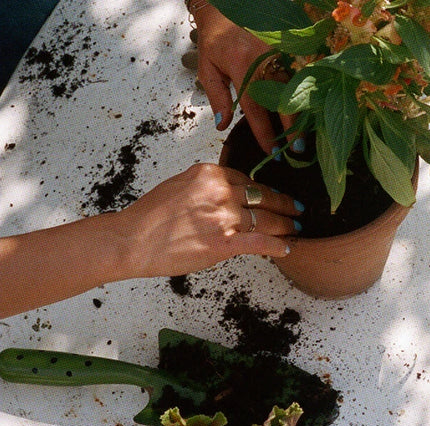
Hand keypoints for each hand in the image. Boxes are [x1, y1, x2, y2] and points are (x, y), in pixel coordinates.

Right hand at [114, 163, 298, 278]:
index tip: (274, 195)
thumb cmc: (150, 217)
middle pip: (263, 197)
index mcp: (209, 174)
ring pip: (267, 220)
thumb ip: (207, 187)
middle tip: (296, 209)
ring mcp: (224, 218)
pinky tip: (286, 248)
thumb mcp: (180, 185)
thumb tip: (227, 195)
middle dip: (284, 205)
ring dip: (285, 225)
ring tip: (295, 228)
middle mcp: (221, 192)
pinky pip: (261, 243)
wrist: (133, 239)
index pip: (247, 180)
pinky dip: (277, 246)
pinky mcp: (225, 243)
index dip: (265, 190)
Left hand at [192, 3, 293, 152]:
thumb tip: (223, 124)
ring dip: (300, 114)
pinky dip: (303, 97)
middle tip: (296, 150)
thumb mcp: (208, 68)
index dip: (264, 132)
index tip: (270, 151)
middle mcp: (264, 58)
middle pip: (282, 99)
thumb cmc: (216, 39)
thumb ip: (217, 97)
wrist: (227, 8)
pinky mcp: (288, 49)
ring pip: (295, 89)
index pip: (254, 106)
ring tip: (305, 136)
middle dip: (291, 127)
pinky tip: (306, 113)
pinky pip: (298, 77)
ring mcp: (279, 52)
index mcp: (241, 64)